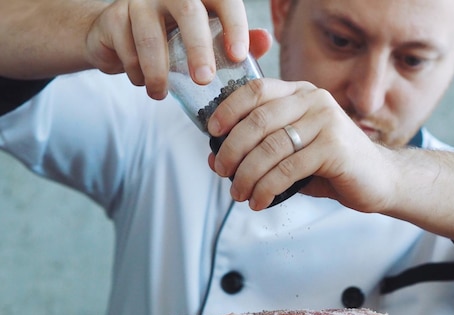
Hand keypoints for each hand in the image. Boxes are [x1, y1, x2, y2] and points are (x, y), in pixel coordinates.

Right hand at [85, 0, 270, 99]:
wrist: (119, 37)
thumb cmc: (174, 39)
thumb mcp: (210, 40)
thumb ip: (239, 41)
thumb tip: (266, 40)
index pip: (224, 0)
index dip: (235, 25)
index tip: (239, 56)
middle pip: (189, 12)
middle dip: (199, 49)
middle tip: (204, 79)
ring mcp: (140, 2)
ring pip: (150, 35)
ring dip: (158, 71)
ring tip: (160, 94)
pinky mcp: (114, 18)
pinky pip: (126, 49)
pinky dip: (137, 73)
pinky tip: (143, 82)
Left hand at [207, 78, 397, 211]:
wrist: (378, 179)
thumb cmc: (331, 165)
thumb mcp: (292, 152)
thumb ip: (258, 151)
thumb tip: (215, 160)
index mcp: (301, 93)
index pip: (256, 90)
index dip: (228, 109)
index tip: (212, 131)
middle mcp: (314, 100)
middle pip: (258, 120)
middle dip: (232, 149)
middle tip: (222, 171)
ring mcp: (327, 122)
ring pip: (270, 147)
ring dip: (247, 175)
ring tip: (239, 194)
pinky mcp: (335, 148)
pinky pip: (288, 169)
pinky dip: (267, 188)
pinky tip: (260, 201)